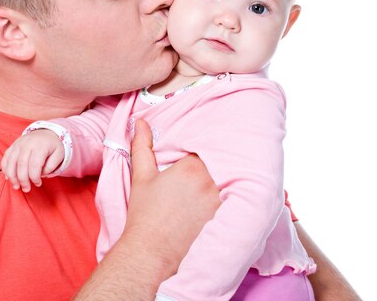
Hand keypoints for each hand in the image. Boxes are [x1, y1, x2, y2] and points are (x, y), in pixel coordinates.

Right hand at [0, 130, 64, 191]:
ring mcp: (18, 144)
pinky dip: (5, 168)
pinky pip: (5, 157)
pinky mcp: (13, 145)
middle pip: (21, 164)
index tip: (38, 184)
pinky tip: (9, 177)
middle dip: (22, 180)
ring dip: (12, 176)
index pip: (34, 164)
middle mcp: (27, 143)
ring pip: (10, 161)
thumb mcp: (59, 154)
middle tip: (26, 189)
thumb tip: (40, 174)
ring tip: (16, 186)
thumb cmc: (53, 146)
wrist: (46, 132)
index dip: (34, 177)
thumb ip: (51, 166)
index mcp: (40, 145)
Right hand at [124, 119, 220, 276]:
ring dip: (226, 184)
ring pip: (231, 184)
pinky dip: (232, 204)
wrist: (150, 253)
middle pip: (220, 166)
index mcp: (192, 167)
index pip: (205, 149)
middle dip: (216, 167)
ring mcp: (221, 203)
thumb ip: (142, 146)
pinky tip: (222, 209)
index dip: (202, 153)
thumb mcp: (141, 177)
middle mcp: (211, 182)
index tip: (197, 159)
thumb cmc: (144, 215)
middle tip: (208, 177)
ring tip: (215, 192)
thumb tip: (141, 122)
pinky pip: (235, 205)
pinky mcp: (226, 222)